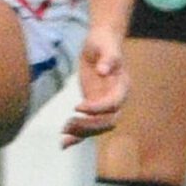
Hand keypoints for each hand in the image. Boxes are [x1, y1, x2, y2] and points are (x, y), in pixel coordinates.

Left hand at [66, 29, 128, 144]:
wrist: (100, 43)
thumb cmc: (104, 43)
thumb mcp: (105, 46)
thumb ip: (108, 58)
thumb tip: (103, 70)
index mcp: (122, 86)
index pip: (113, 103)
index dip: (97, 107)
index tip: (77, 106)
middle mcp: (116, 99)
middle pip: (108, 121)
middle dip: (89, 125)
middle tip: (68, 125)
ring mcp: (105, 104)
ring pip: (98, 127)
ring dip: (82, 133)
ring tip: (63, 134)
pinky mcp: (94, 106)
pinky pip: (89, 124)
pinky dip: (78, 134)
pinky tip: (64, 142)